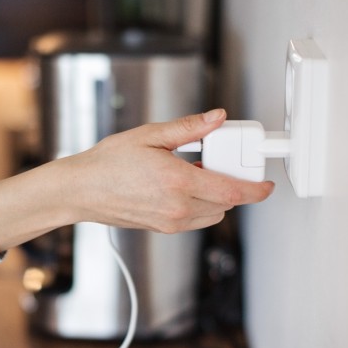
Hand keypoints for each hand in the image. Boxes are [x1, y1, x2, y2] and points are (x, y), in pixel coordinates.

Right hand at [62, 108, 274, 232]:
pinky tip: (183, 186)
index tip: (266, 184)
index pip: (233, 191)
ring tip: (195, 173)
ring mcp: (171, 222)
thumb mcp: (150, 135)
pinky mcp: (164, 228)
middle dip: (232, 184)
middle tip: (218, 162)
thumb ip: (189, 128)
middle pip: (227, 203)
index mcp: (178, 182)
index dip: (257, 189)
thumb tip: (217, 118)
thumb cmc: (108, 163)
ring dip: (216, 196)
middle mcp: (178, 208)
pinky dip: (200, 205)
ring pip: (214, 214)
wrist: (81, 191)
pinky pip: (197, 220)